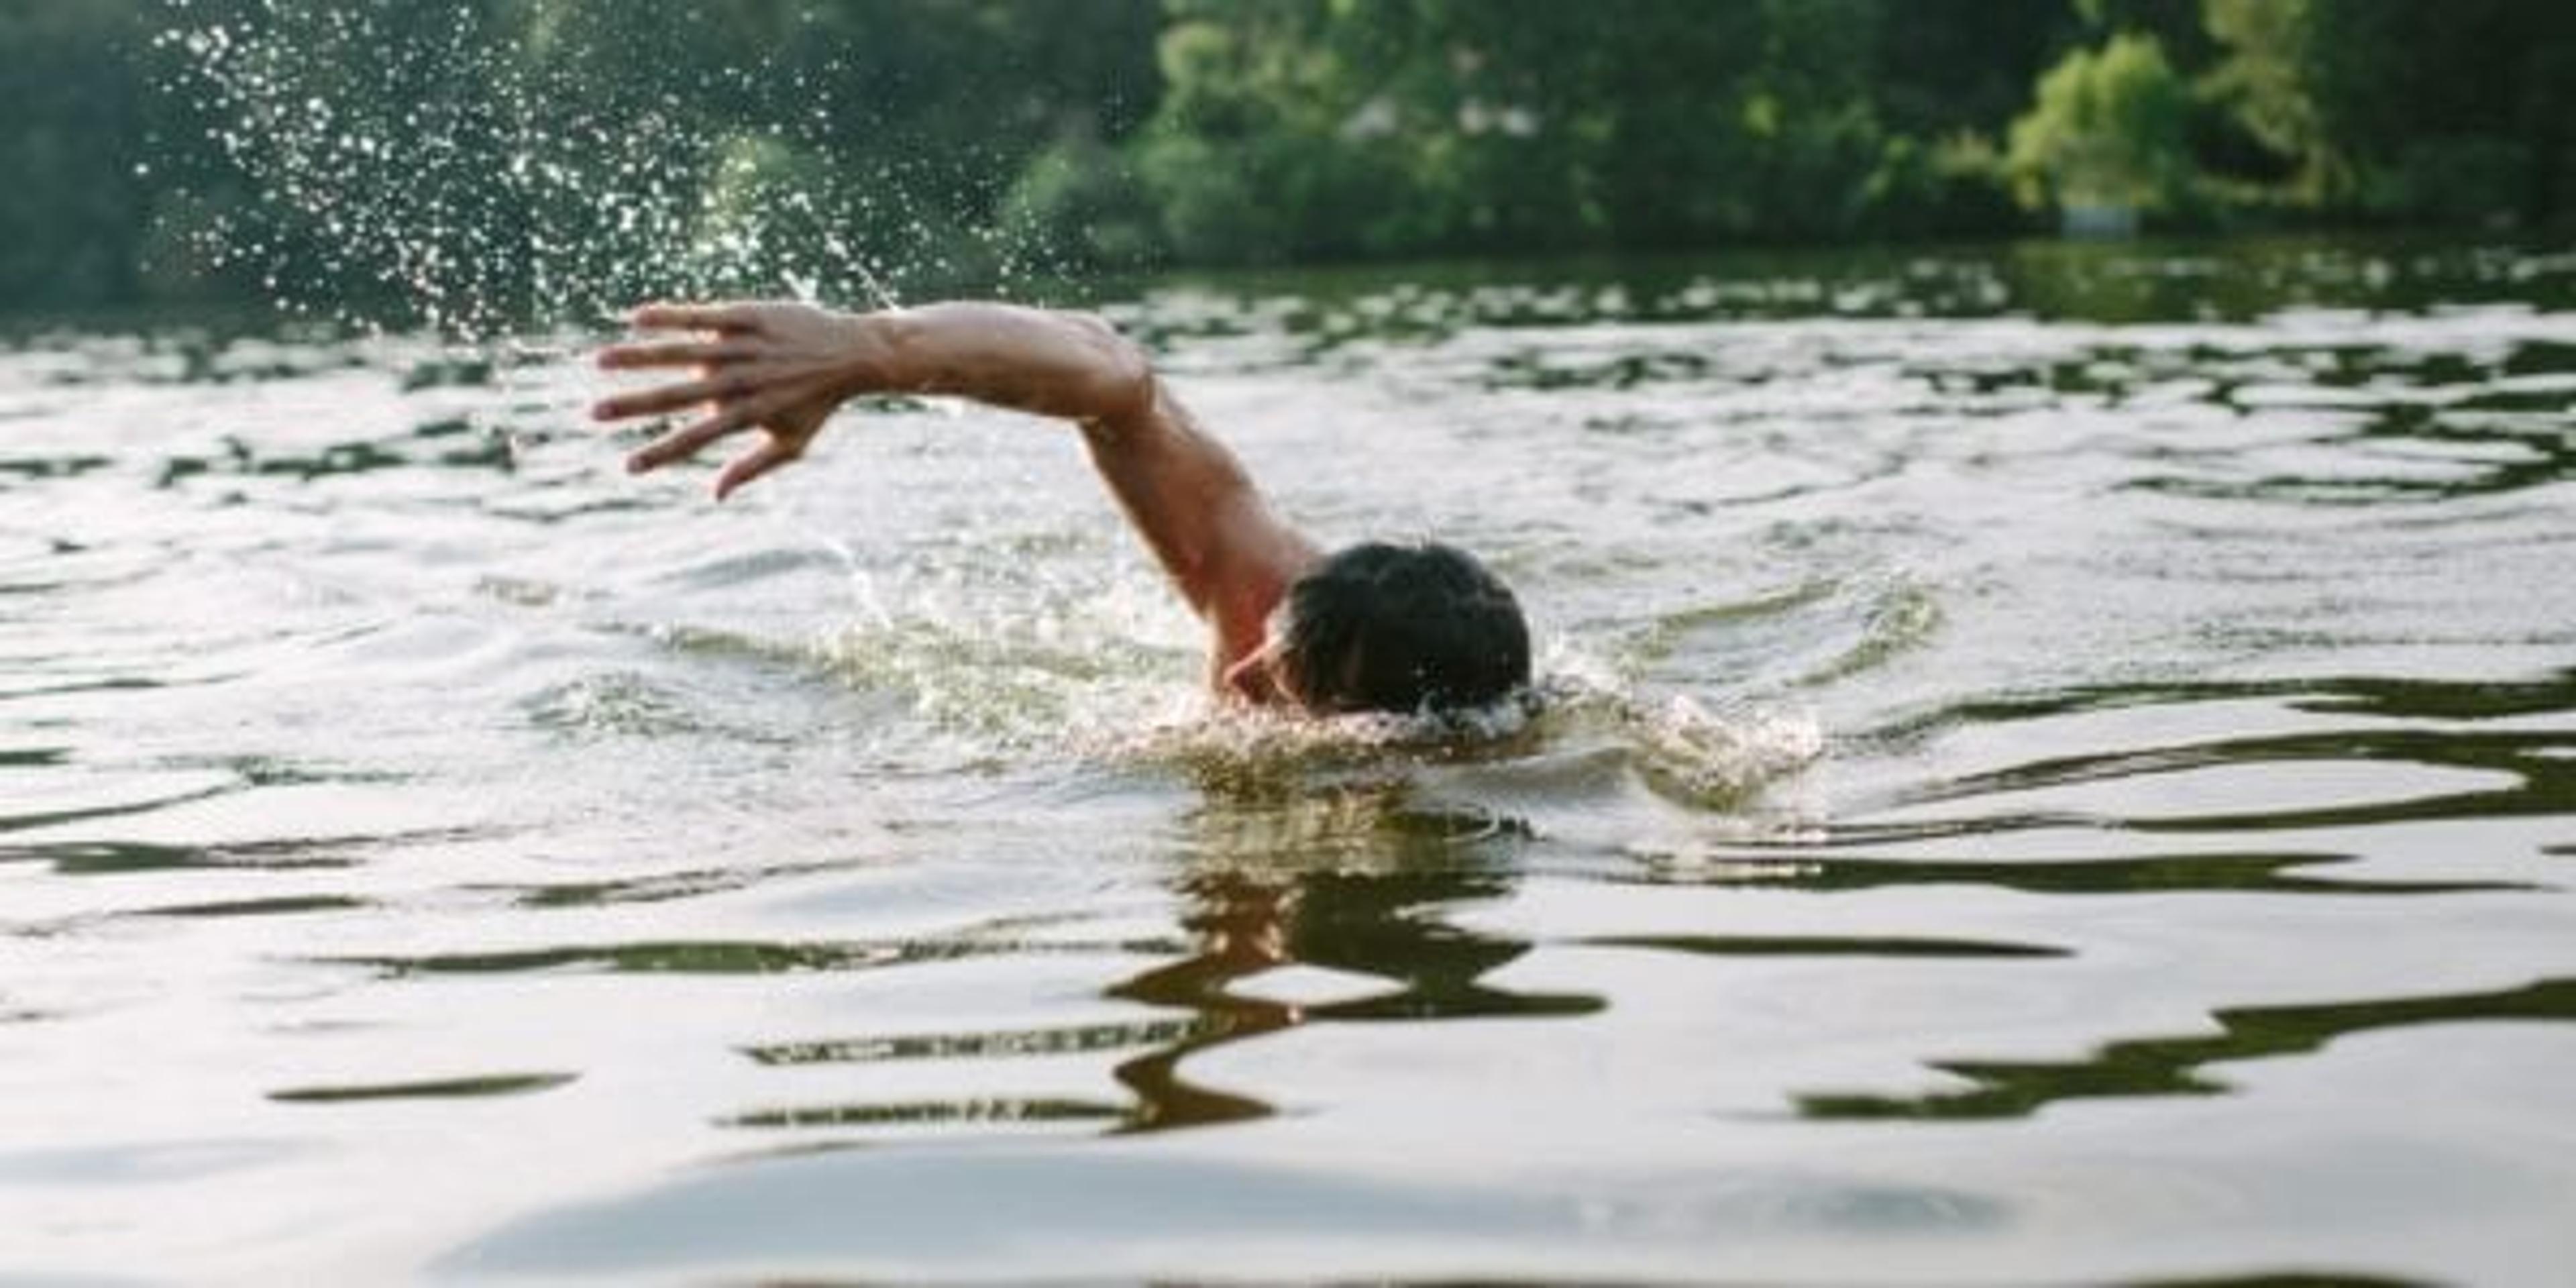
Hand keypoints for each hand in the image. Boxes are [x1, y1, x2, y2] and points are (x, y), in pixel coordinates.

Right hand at [591, 301, 888, 499]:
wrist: (854, 354)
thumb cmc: (819, 403)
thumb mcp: (793, 443)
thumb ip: (753, 468)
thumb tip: (715, 495)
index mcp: (747, 415)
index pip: (695, 441)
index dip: (660, 455)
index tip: (627, 467)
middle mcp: (740, 382)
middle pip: (677, 398)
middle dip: (633, 407)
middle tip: (593, 415)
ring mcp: (742, 348)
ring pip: (680, 352)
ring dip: (637, 358)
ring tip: (600, 361)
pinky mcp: (747, 316)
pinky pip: (700, 316)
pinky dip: (668, 317)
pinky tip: (634, 318)